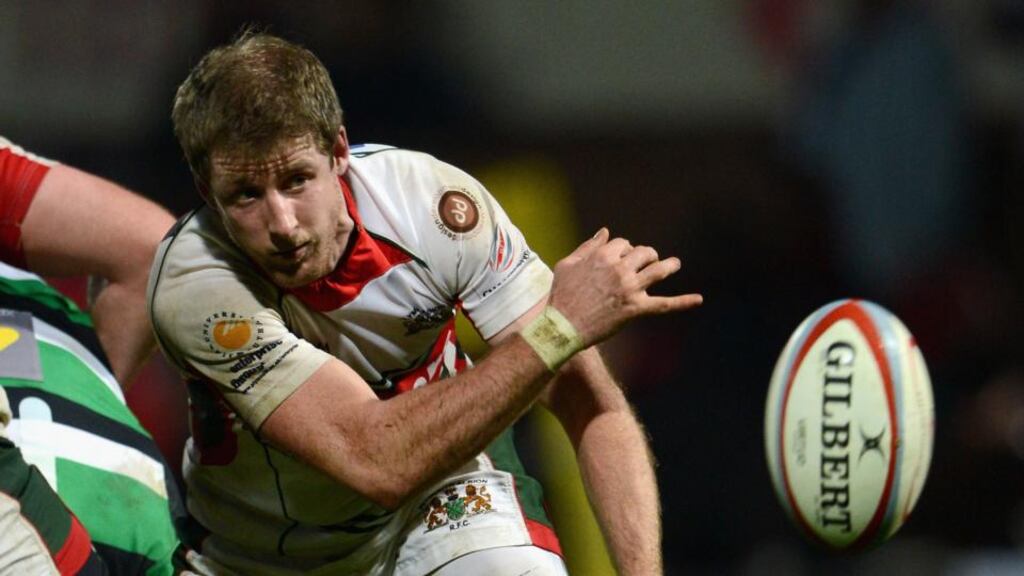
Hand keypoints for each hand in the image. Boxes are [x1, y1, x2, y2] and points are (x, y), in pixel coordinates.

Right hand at [547, 228, 701, 345]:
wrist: (562, 325)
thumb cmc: (562, 294)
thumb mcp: (568, 264)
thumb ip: (588, 246)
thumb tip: (605, 231)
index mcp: (603, 256)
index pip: (624, 243)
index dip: (624, 249)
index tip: (621, 257)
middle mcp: (620, 269)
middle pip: (644, 253)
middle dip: (647, 254)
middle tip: (647, 260)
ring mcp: (630, 289)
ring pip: (659, 271)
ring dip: (669, 265)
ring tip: (674, 264)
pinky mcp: (636, 309)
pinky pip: (665, 304)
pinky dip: (683, 302)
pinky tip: (699, 299)